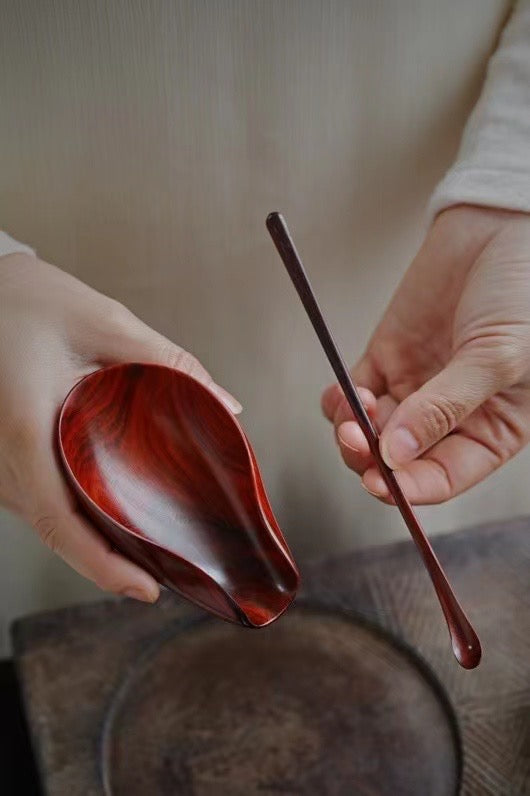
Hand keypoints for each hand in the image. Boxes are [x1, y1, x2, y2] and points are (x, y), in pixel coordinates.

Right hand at [0, 253, 240, 600]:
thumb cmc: (28, 301)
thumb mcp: (103, 321)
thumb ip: (167, 362)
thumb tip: (225, 405)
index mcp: (25, 427)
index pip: (60, 519)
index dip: (102, 565)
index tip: (144, 588)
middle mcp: (3, 456)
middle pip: (56, 531)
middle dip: (107, 562)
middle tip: (164, 575)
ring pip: (45, 520)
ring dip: (91, 543)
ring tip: (146, 552)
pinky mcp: (3, 456)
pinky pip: (38, 500)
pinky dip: (74, 517)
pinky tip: (110, 515)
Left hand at [322, 205, 529, 504]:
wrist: (501, 228)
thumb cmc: (524, 292)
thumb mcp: (498, 356)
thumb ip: (446, 406)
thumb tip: (397, 454)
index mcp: (491, 429)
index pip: (444, 477)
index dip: (411, 487)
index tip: (382, 483)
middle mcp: (450, 416)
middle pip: (399, 461)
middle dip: (372, 459)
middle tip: (357, 442)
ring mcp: (416, 387)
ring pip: (370, 433)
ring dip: (353, 432)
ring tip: (354, 411)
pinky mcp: (388, 357)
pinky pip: (353, 394)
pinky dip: (339, 401)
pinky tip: (342, 394)